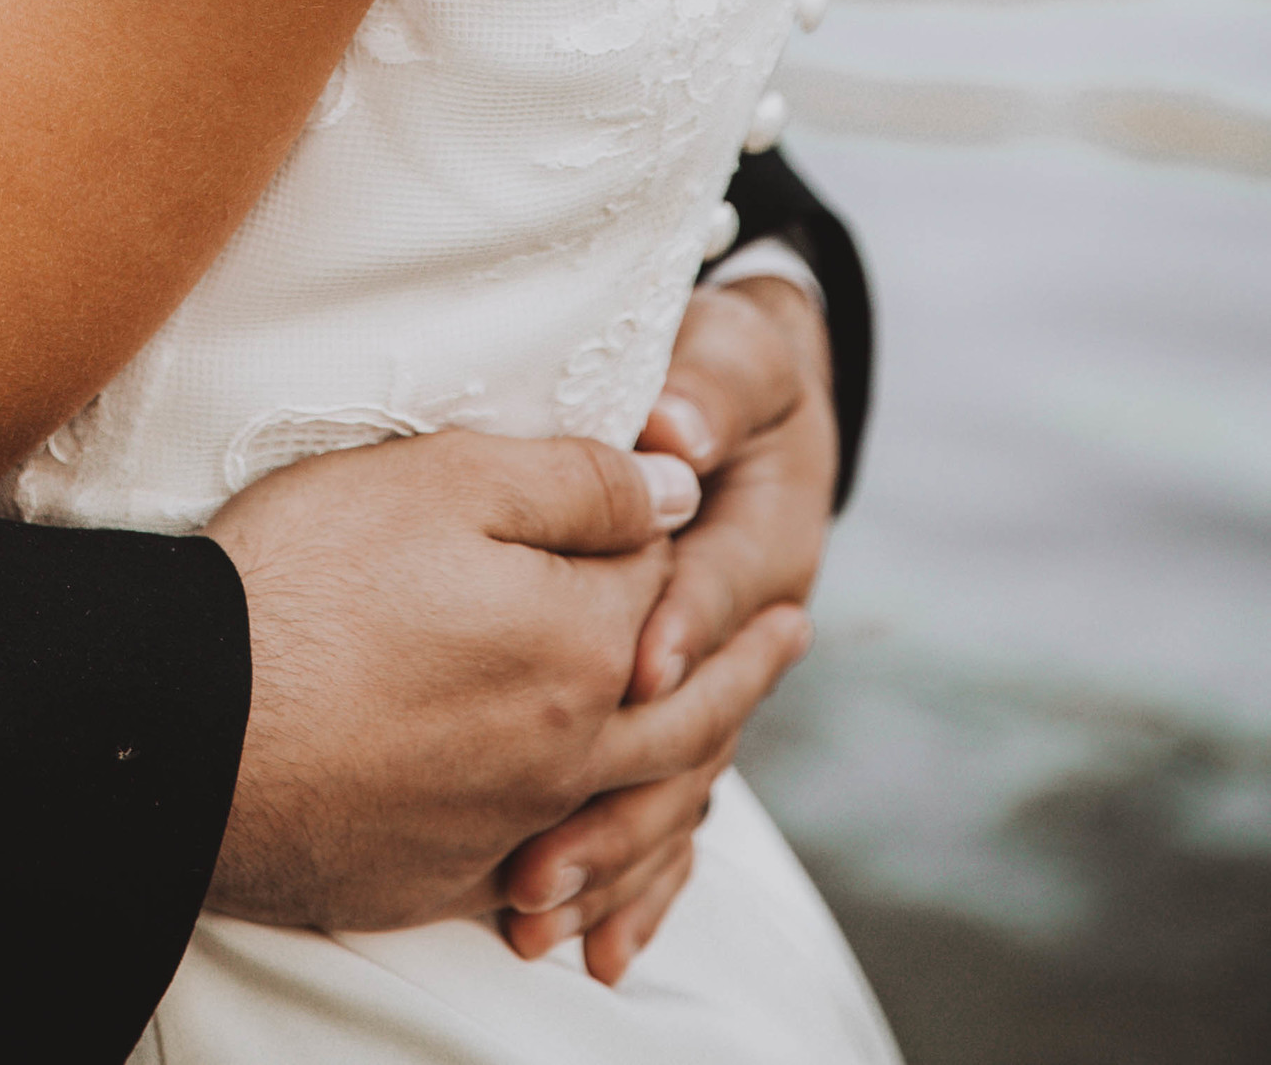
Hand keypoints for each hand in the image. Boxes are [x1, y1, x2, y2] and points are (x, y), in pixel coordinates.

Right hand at [205, 428, 701, 931]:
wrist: (183, 727)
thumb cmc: (305, 582)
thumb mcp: (441, 479)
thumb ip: (575, 482)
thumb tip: (675, 492)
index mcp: (579, 646)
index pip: (654, 583)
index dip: (654, 532)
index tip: (672, 498)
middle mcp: (564, 752)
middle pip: (679, 706)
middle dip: (742, 664)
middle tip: (791, 632)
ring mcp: (503, 827)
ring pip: (631, 803)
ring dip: (692, 769)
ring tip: (722, 748)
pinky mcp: (435, 875)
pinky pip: (554, 873)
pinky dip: (603, 858)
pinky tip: (601, 845)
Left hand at [498, 278, 833, 977]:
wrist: (753, 401)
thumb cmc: (729, 371)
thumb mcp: (733, 355)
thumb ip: (707, 382)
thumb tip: (674, 419)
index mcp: (766, 538)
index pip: (719, 586)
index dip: (682, 624)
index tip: (632, 665)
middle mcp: (752, 633)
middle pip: (693, 726)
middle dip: (620, 793)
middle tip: (541, 851)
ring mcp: (721, 686)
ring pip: (678, 788)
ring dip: (612, 856)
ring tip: (536, 910)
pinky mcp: (687, 716)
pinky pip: (673, 810)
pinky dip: (639, 878)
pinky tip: (597, 947)